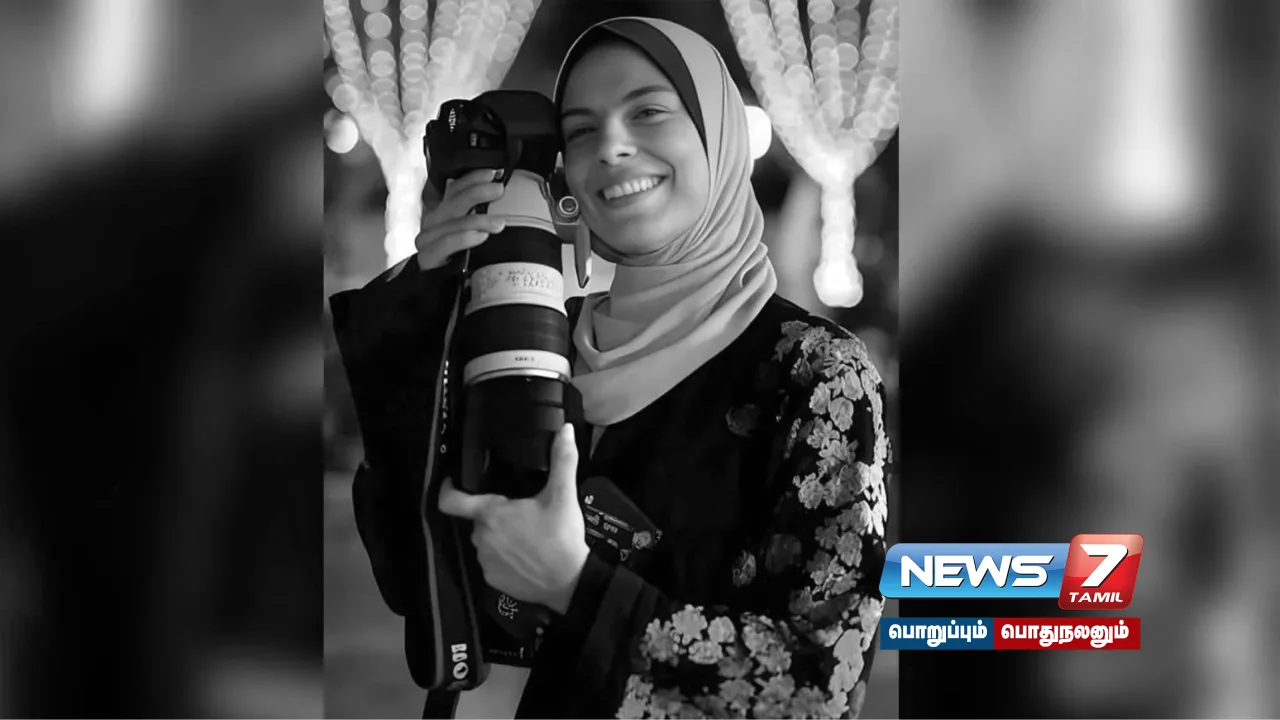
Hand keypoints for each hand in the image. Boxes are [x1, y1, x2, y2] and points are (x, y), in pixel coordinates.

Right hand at [416, 168, 506, 270]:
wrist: (432, 291)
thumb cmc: (456, 262)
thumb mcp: (470, 236)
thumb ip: (480, 219)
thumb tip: (503, 201)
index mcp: (444, 214)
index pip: (455, 189)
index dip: (472, 178)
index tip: (493, 173)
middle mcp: (432, 223)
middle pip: (453, 202)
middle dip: (477, 193)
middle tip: (498, 190)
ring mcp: (427, 240)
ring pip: (452, 224)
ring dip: (477, 220)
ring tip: (498, 223)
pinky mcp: (427, 258)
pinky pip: (445, 245)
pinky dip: (463, 239)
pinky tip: (480, 236)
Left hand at [438, 424, 588, 614]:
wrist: (570, 582)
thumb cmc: (561, 537)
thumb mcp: (563, 495)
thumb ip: (562, 460)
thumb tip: (566, 430)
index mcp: (491, 514)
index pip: (451, 500)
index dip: (447, 488)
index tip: (454, 481)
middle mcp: (481, 538)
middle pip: (477, 519)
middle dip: (493, 514)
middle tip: (519, 512)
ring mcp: (485, 561)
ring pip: (485, 541)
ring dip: (498, 536)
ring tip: (525, 535)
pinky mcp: (492, 580)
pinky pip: (491, 563)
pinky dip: (504, 558)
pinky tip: (524, 556)